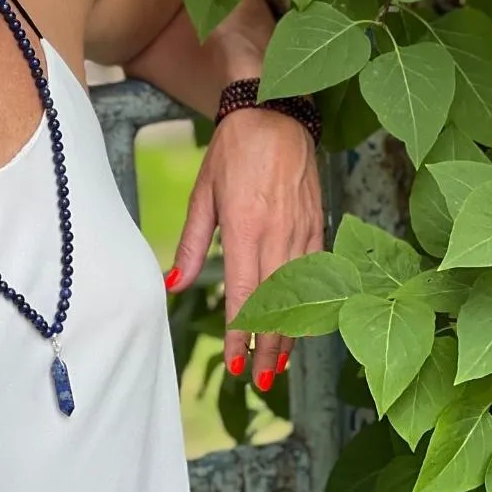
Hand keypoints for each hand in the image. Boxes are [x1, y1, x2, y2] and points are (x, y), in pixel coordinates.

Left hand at [164, 107, 322, 390]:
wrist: (275, 113)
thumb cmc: (232, 151)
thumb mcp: (203, 194)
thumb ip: (191, 244)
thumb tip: (172, 286)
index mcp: (245, 225)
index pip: (243, 293)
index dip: (239, 333)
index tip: (233, 362)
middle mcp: (278, 232)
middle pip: (276, 303)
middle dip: (267, 346)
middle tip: (258, 378)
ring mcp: (303, 229)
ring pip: (301, 294)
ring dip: (291, 331)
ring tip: (278, 361)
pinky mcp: (319, 223)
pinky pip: (317, 272)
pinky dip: (310, 302)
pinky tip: (302, 320)